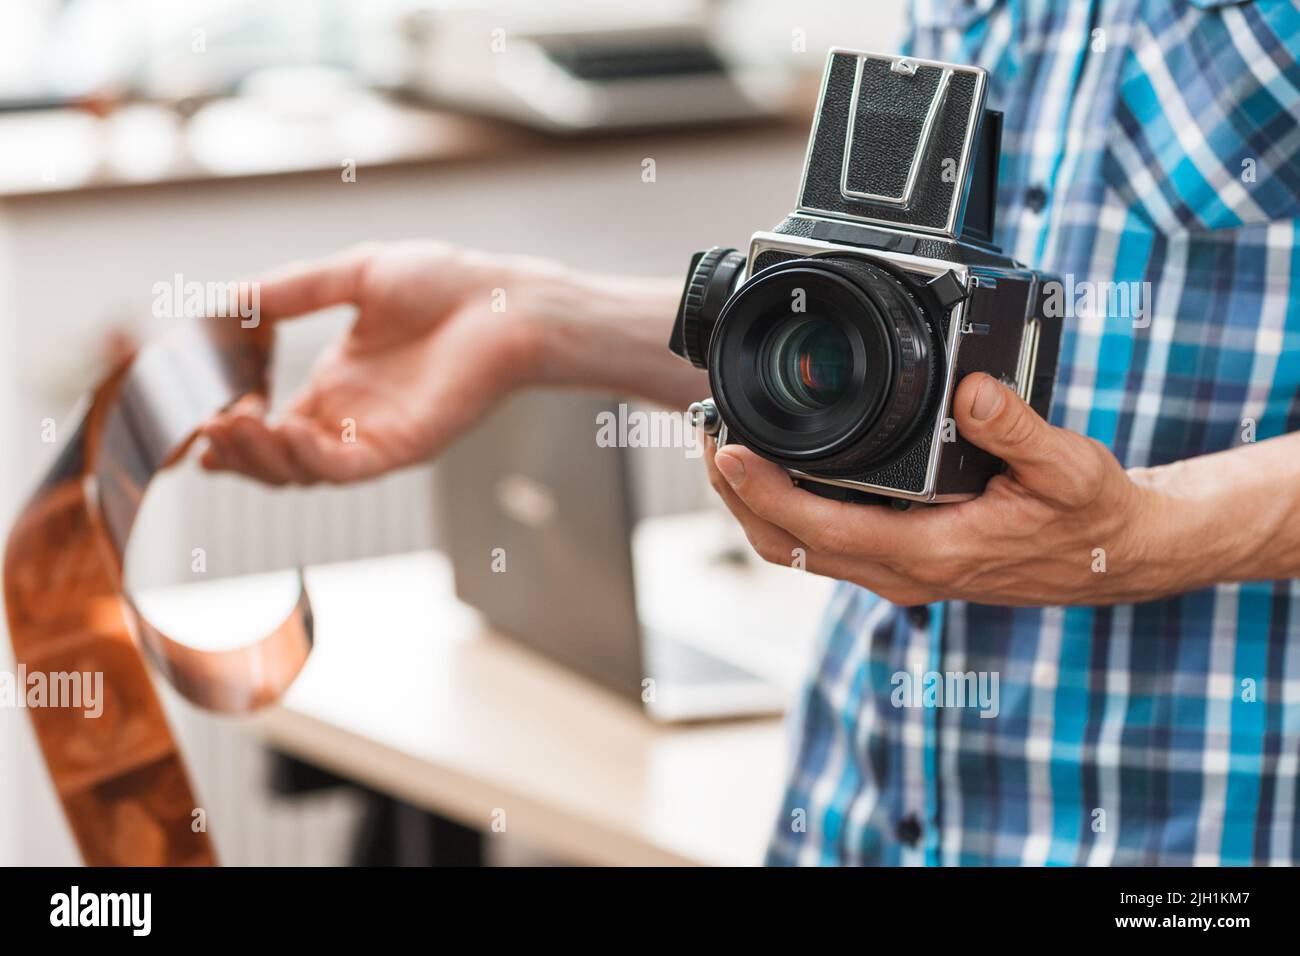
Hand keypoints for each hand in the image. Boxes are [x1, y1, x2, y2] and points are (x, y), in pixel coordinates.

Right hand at [201, 241, 553, 484]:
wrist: (507, 301)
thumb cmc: (448, 286)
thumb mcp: (355, 275)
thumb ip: (292, 290)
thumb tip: (224, 296)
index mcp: (338, 385)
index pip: (272, 426)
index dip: (233, 431)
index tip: (198, 419)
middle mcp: (352, 418)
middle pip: (278, 460)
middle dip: (236, 452)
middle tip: (206, 430)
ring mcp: (376, 436)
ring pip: (303, 472)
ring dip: (260, 457)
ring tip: (228, 425)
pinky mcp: (404, 446)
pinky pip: (346, 468)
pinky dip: (308, 458)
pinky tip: (282, 431)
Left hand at [705, 373, 1180, 606]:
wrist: (1114, 558)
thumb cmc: (1089, 516)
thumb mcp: (1068, 466)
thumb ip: (1018, 428)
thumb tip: (972, 388)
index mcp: (932, 553)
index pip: (824, 530)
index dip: (767, 493)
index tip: (728, 450)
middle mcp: (903, 572)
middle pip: (789, 546)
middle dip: (736, 496)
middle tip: (707, 433)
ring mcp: (897, 570)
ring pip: (799, 549)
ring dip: (753, 504)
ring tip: (724, 443)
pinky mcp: (899, 559)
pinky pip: (823, 542)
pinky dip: (785, 507)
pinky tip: (776, 465)